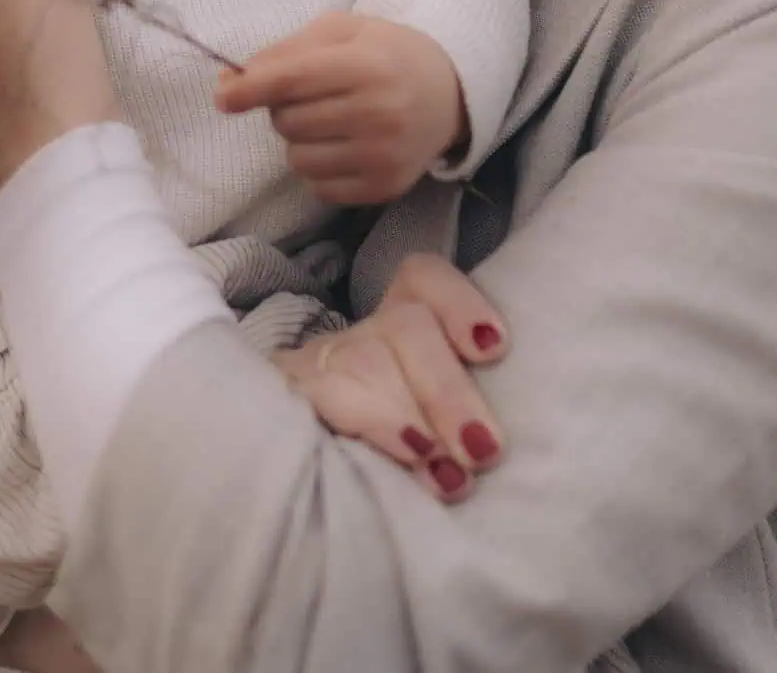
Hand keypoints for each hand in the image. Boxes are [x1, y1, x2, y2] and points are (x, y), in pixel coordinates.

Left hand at [215, 13, 468, 204]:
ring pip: (298, 159)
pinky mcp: (385, 187)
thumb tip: (229, 84)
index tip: (223, 97)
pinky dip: (318, 169)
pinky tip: (342, 147)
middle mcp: (379, 113)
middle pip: (288, 122)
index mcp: (367, 65)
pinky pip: (319, 188)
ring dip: (299, 141)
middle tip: (312, 96)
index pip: (292, 81)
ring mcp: (384, 155)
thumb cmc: (386, 53)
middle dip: (284, 109)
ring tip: (329, 122)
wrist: (451, 92)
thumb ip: (284, 52)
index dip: (250, 89)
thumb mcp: (341, 32)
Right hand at [270, 254, 509, 500]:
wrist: (291, 498)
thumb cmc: (398, 463)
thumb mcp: (438, 434)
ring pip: (363, 358)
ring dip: (408, 414)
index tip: (492, 348)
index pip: (423, 280)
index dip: (460, 303)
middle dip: (447, 390)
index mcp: (402, 332)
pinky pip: (317, 392)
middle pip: (405, 325)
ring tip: (444, 473)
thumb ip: (463, 423)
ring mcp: (315, 364)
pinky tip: (393, 458)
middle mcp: (361, 338)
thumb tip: (490, 445)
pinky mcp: (283, 394)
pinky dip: (367, 423)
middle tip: (482, 451)